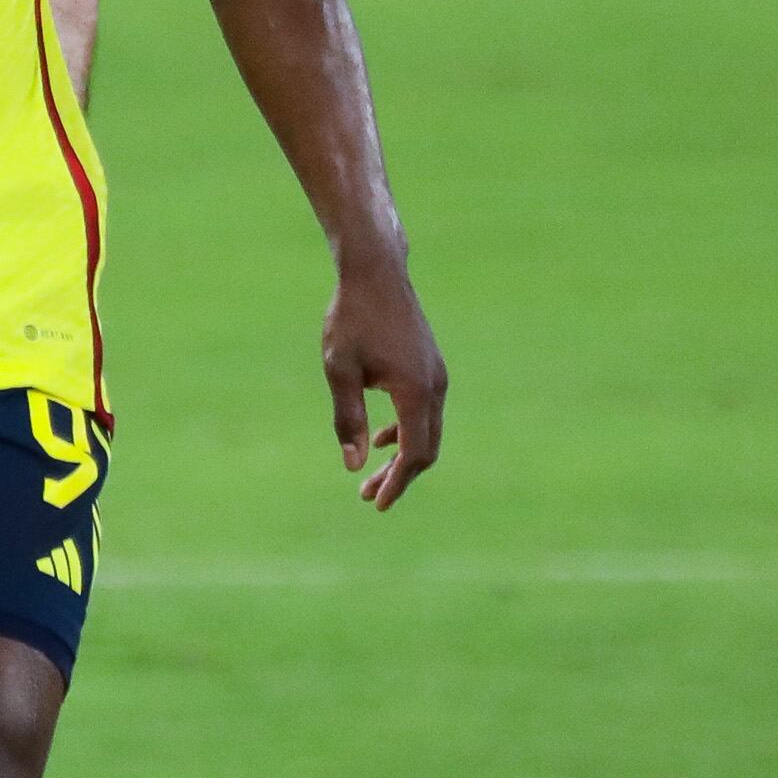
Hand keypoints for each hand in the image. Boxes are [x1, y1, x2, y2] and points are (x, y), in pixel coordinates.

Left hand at [321, 252, 447, 509]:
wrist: (376, 273)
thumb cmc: (352, 319)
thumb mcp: (339, 370)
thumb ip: (346, 419)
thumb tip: (352, 465)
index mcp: (415, 392)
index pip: (415, 453)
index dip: (398, 483)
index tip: (378, 504)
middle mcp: (435, 387)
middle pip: (425, 448)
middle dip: (399, 476)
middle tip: (368, 496)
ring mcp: (437, 376)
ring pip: (426, 431)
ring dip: (401, 455)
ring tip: (370, 477)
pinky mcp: (430, 367)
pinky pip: (424, 412)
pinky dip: (405, 431)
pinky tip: (380, 438)